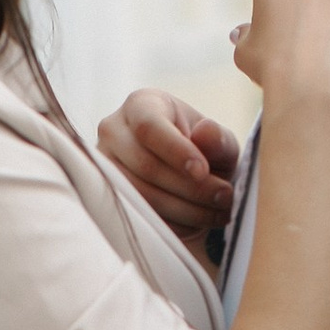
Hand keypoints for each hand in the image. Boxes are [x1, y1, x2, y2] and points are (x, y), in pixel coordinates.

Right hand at [99, 89, 239, 252]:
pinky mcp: (109, 196)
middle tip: (224, 197)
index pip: (148, 126)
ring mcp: (105, 166)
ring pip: (141, 195)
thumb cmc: (203, 152)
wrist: (185, 177)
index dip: (175, 150)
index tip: (203, 171)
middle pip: (146, 166)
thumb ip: (219, 139)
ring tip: (219, 212)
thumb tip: (205, 135)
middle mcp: (113, 132)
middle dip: (191, 187)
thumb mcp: (219, 143)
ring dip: (185, 210)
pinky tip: (198, 222)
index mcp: (140, 105)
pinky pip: (139, 216)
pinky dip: (173, 224)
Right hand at [232, 0, 329, 112]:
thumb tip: (241, 31)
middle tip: (297, 36)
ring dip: (324, 12)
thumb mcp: (243, 50)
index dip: (271, 9)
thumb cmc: (270, 65)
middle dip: (300, 4)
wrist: (310, 84)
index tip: (273, 30)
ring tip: (319, 45)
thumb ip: (244, 34)